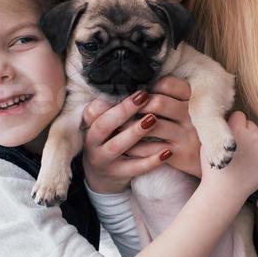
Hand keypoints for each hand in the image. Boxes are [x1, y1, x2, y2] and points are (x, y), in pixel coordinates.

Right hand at [81, 76, 201, 192]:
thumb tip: (134, 81)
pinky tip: (167, 151)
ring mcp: (104, 161)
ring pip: (117, 146)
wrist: (102, 175)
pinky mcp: (118, 175)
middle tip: (144, 97)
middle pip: (103, 126)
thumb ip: (114, 107)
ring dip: (135, 132)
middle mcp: (93, 143)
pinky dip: (151, 160)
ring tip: (153, 119)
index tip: (128, 89)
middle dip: (123, 111)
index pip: (94, 111)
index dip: (109, 101)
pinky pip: (135, 168)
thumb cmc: (110, 140)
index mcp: (90, 126)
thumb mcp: (106, 124)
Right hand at [198, 111, 257, 203]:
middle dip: (245, 132)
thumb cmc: (213, 169)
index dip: (234, 123)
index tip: (230, 133)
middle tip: (238, 146)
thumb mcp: (208, 143)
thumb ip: (218, 128)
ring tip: (248, 152)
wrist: (222, 193)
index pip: (239, 115)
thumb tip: (225, 118)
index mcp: (236, 129)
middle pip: (252, 124)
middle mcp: (252, 137)